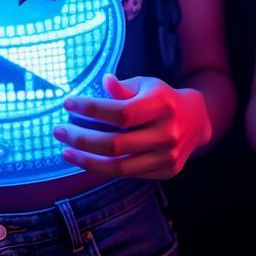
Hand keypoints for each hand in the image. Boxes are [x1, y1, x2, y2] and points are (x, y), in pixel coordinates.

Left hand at [56, 74, 211, 178]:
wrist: (197, 120)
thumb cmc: (163, 99)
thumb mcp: (146, 85)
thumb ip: (124, 88)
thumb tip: (104, 81)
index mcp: (162, 105)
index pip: (120, 112)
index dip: (91, 109)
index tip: (68, 104)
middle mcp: (167, 133)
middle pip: (115, 143)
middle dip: (81, 138)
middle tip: (58, 131)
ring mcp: (168, 156)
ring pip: (118, 166)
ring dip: (86, 160)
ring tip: (66, 150)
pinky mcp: (166, 172)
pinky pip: (127, 174)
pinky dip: (103, 167)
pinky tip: (87, 159)